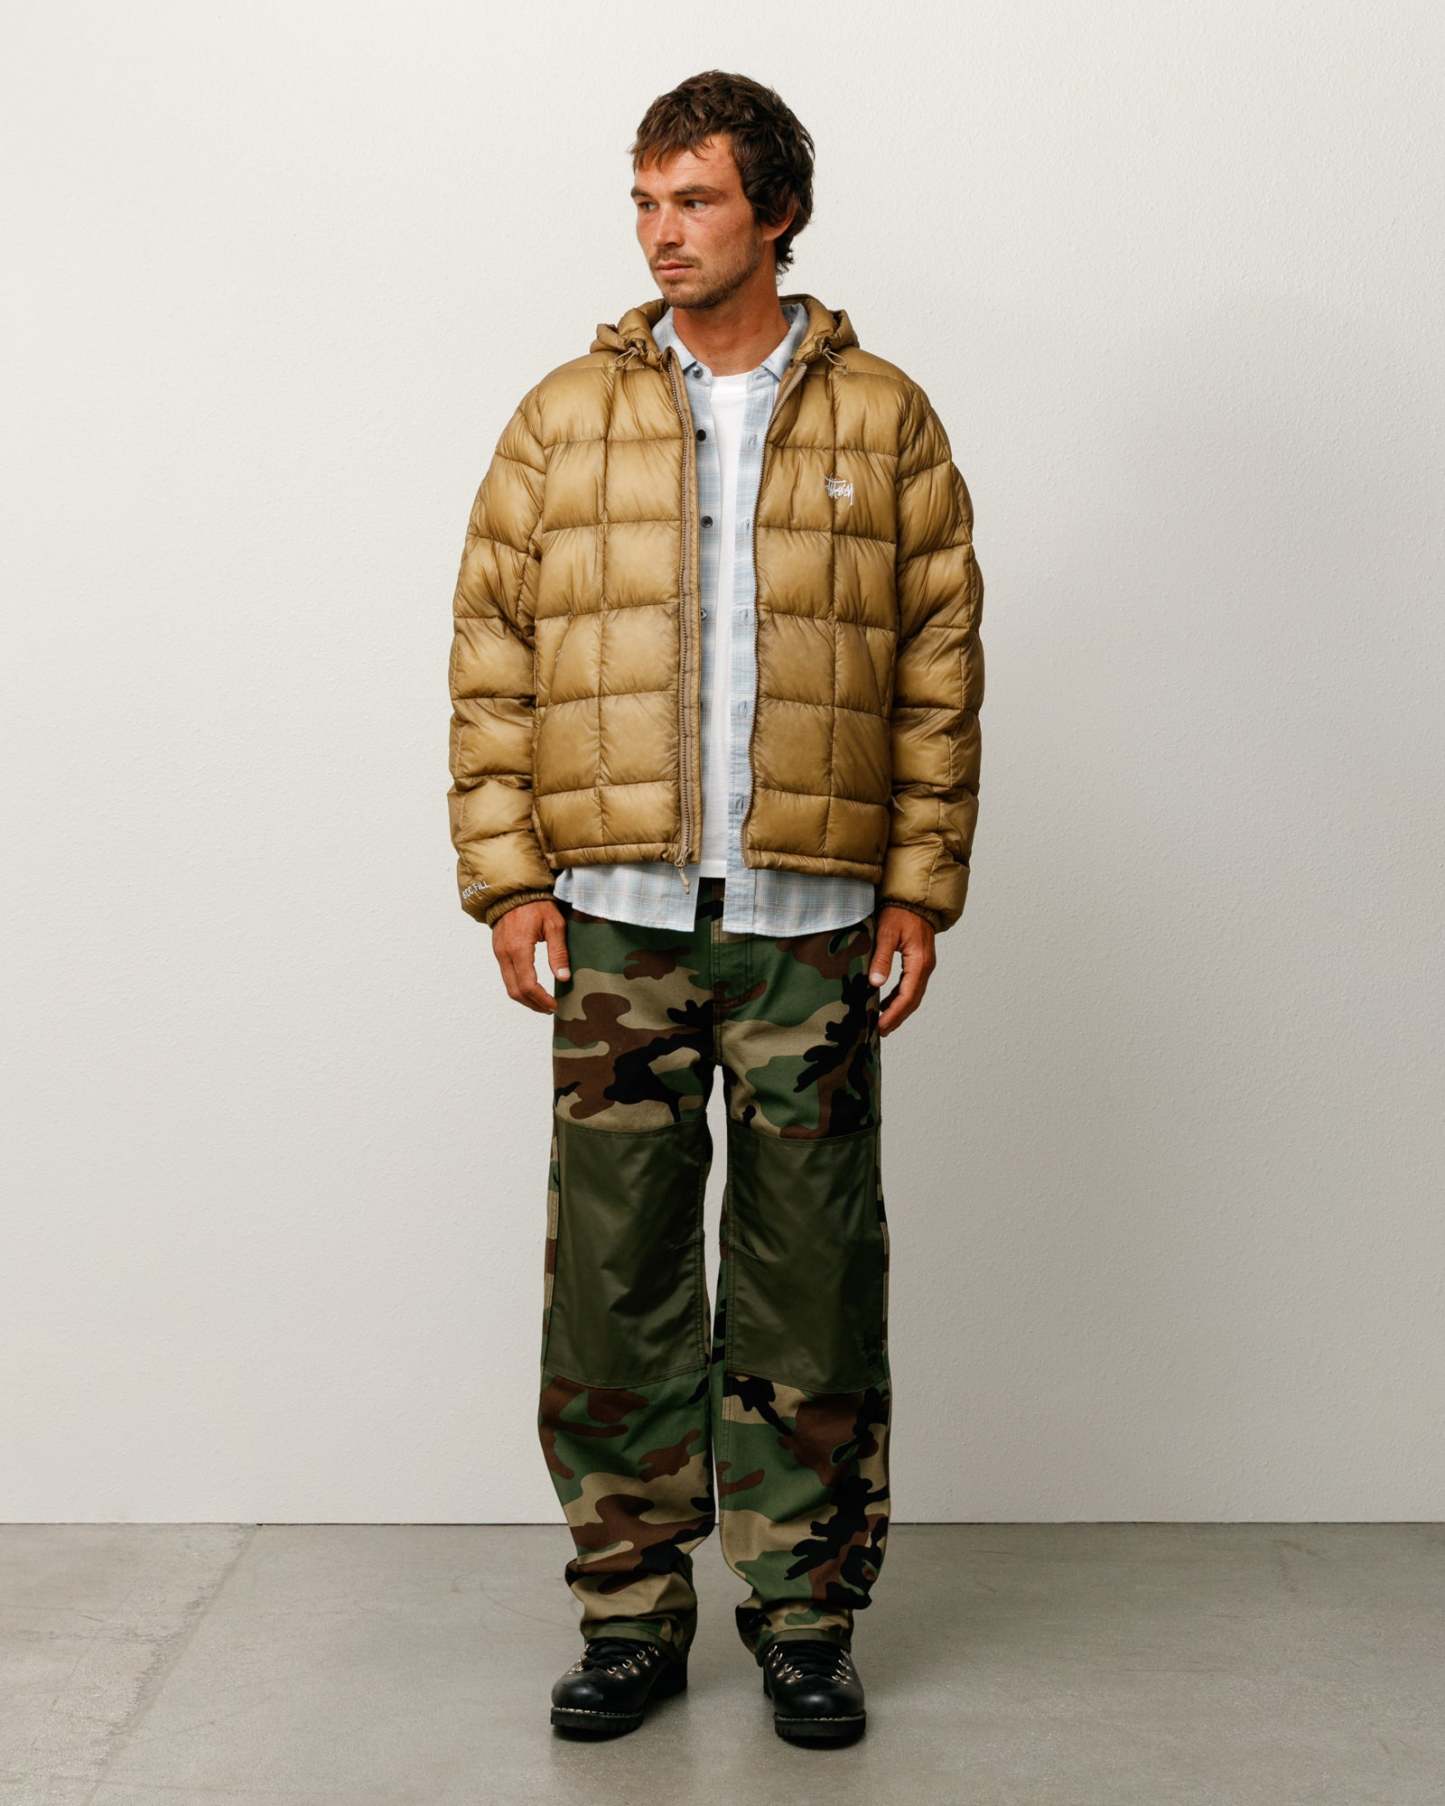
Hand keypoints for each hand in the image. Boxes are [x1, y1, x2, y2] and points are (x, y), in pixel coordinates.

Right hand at [491, 900, 569, 1013]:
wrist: (514, 891)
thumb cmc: (536, 905)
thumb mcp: (554, 925)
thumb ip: (558, 952)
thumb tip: (563, 977)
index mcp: (519, 948)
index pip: (528, 985)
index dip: (541, 1000)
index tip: (554, 1005)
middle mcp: (505, 954)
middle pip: (515, 991)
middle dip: (533, 1004)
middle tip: (549, 1008)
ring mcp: (499, 953)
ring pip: (509, 986)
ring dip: (525, 999)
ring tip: (543, 1002)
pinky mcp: (498, 952)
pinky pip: (506, 976)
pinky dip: (519, 987)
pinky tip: (533, 988)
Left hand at [868, 906, 936, 1035]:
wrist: (914, 899)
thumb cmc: (899, 912)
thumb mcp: (886, 933)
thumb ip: (882, 958)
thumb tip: (876, 983)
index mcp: (919, 962)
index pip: (907, 996)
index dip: (894, 1014)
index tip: (880, 1026)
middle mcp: (925, 967)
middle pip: (913, 1000)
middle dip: (897, 1017)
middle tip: (880, 1031)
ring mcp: (924, 965)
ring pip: (913, 995)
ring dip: (899, 1010)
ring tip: (882, 1022)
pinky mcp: (919, 962)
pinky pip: (911, 986)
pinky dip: (900, 998)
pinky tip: (887, 1003)